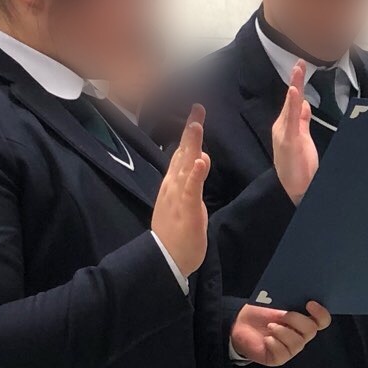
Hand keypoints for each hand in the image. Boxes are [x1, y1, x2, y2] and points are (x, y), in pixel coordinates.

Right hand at [150, 107, 209, 274]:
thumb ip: (191, 179)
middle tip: (197, 109)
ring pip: (185, 166)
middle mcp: (173, 185)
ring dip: (191, 145)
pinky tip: (201, 161)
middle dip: (190, 131)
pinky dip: (196, 175)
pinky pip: (191, 190)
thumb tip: (199, 158)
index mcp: (174, 183)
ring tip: (196, 125)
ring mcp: (178, 196)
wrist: (166, 259)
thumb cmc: (176, 232)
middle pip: (182, 153)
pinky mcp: (186, 209)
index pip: (182, 152)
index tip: (196, 113)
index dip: (189, 133)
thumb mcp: (185, 200)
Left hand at [232, 300, 331, 365]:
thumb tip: (300, 292)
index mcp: (304, 321)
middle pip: (311, 330)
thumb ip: (291, 301)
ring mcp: (291, 349)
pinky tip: (266, 338)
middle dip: (296, 320)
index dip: (321, 313)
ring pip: (297, 343)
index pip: (323, 321)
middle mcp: (301, 336)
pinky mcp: (279, 358)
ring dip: (282, 332)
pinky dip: (273, 343)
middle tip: (283, 315)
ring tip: (270, 326)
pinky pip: (282, 353)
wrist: (241, 323)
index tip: (309, 303)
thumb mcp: (277, 302)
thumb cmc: (261, 312)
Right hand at [273, 59, 318, 202]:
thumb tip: (304, 105)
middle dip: (295, 80)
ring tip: (298, 69)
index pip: (293, 102)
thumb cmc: (299, 167)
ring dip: (294, 86)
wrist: (296, 190)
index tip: (300, 67)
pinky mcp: (289, 141)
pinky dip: (292, 104)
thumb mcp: (302, 140)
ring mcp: (284, 133)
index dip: (297, 84)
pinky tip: (294, 92)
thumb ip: (302, 122)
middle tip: (300, 62)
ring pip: (290, 106)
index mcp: (286, 127)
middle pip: (291, 99)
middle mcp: (282, 127)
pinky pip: (291, 120)